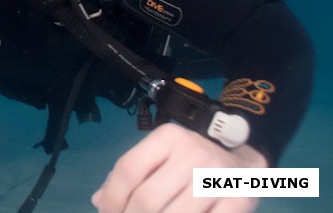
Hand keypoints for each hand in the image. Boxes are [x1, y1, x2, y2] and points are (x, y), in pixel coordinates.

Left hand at [92, 123, 265, 212]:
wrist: (242, 156)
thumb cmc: (191, 157)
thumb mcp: (160, 153)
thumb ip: (131, 174)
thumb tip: (99, 200)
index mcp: (168, 137)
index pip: (128, 169)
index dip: (112, 197)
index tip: (106, 212)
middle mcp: (193, 153)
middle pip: (148, 199)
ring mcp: (216, 178)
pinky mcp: (238, 201)